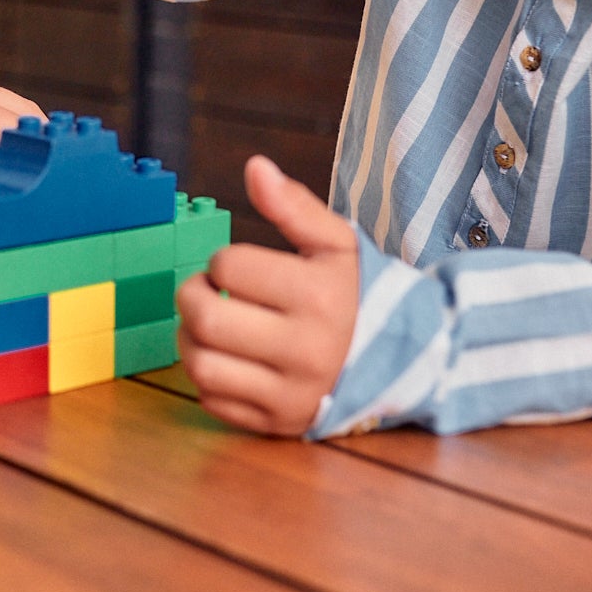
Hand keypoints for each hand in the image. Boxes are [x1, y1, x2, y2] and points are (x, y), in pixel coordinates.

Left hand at [177, 155, 358, 435]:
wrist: (401, 360)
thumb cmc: (354, 292)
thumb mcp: (335, 243)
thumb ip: (294, 205)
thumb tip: (255, 166)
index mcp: (317, 296)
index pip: (229, 266)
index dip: (222, 261)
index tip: (236, 267)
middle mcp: (305, 349)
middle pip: (206, 319)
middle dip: (192, 296)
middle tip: (206, 291)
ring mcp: (291, 393)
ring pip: (201, 366)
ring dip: (189, 339)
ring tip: (208, 324)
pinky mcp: (278, 424)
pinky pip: (212, 403)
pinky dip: (207, 377)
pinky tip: (226, 358)